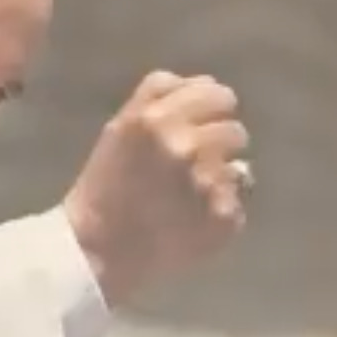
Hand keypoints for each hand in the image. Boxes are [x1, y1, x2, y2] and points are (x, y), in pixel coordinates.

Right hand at [62, 70, 251, 303]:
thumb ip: (157, 96)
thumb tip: (204, 84)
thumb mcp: (119, 129)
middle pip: (233, 126)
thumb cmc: (103, 188)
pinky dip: (221, 208)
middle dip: (216, 142)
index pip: (215, 91)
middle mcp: (185, 144)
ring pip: (241, 162)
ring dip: (221, 174)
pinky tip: (192, 220)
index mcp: (155, 118)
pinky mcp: (223, 215)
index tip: (194, 128)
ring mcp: (207, 181)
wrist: (95, 251)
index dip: (208, 109)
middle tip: (191, 167)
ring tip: (191, 194)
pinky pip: (238, 199)